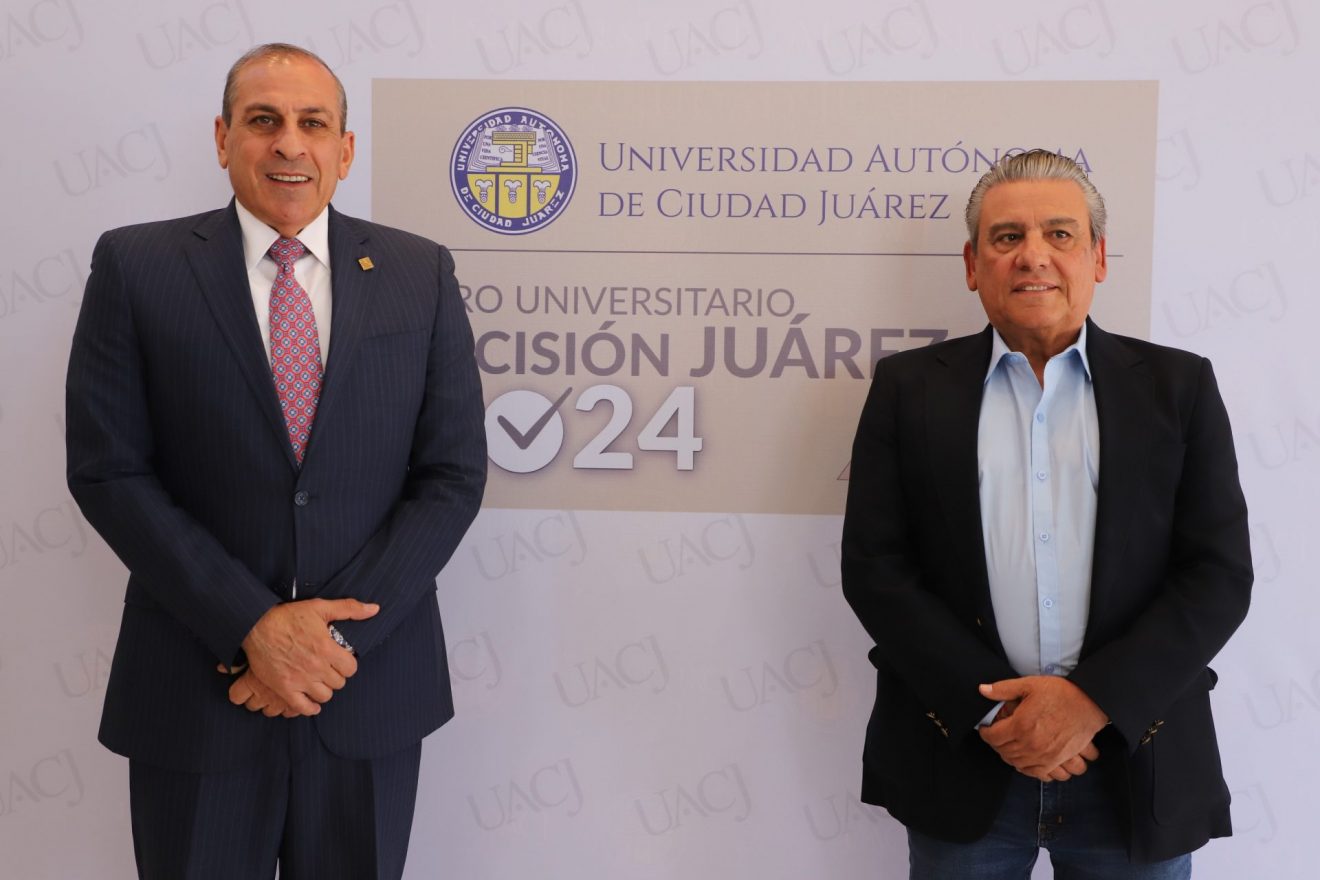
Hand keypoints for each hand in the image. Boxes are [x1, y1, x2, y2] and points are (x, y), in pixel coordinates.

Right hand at [238, 598, 378, 714]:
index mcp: (326, 648)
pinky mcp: (284, 688)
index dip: (348, 665)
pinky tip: (311, 702)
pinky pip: (303, 708)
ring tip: (319, 681)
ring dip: (324, 690)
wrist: (256, 625)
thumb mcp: (320, 607)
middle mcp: (315, 666)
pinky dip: (310, 708)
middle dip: (336, 676)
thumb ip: (349, 609)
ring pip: (324, 696)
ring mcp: (299, 680)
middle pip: (339, 683)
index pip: (351, 668)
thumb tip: (374, 609)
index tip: (341, 660)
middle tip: (328, 669)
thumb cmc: (289, 616)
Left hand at [977, 676, 1107, 780]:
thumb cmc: (1061, 693)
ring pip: (1017, 764)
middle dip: (996, 744)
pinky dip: (1027, 769)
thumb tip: (983, 690)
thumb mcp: (1029, 685)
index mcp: (1020, 725)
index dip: (985, 733)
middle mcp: (1030, 744)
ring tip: (1008, 747)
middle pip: (1003, 751)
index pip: (993, 737)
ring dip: (1009, 757)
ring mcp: (1044, 755)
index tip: (985, 729)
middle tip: (996, 736)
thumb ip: (1003, 689)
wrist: (1089, 704)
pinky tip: (1025, 761)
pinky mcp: (1057, 761)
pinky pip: (1037, 773)